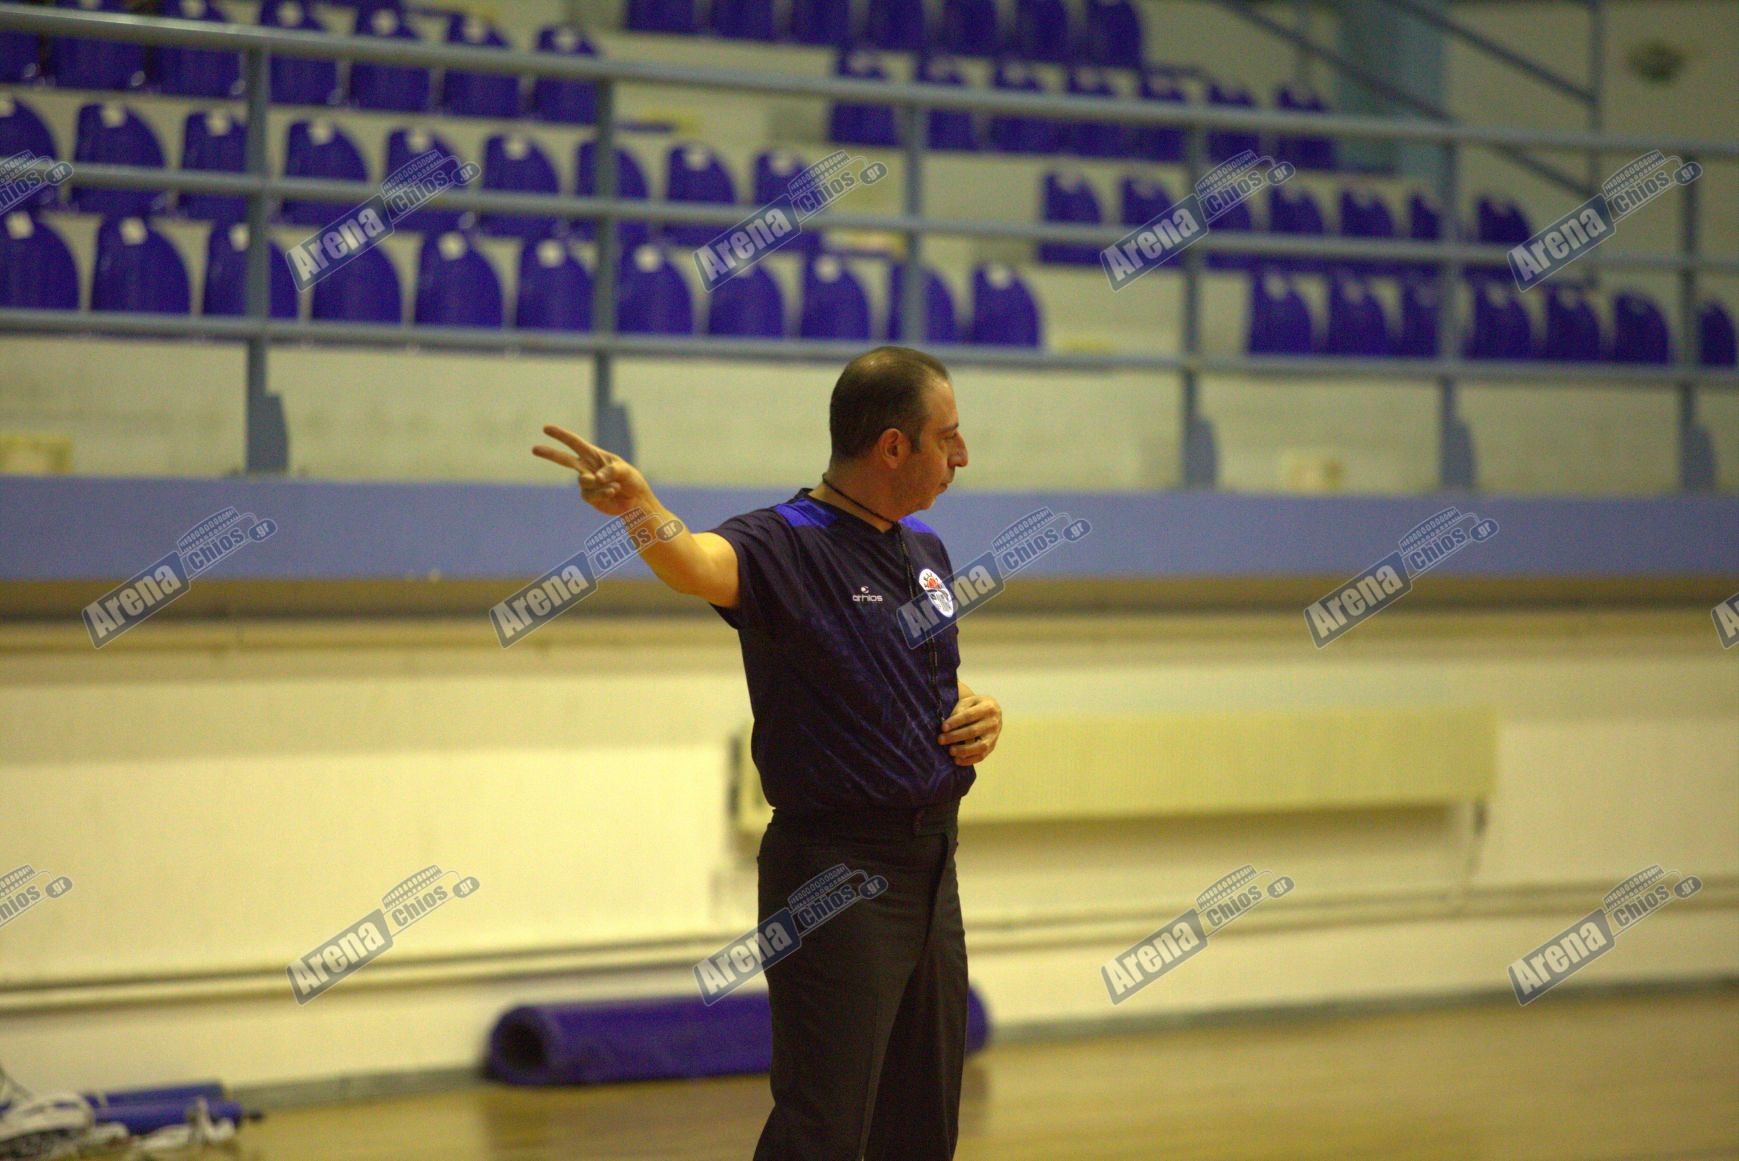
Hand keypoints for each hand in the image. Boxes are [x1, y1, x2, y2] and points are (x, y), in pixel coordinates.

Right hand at [533, 424, 651, 518]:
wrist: (635, 501)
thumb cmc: (631, 480)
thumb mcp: (625, 471)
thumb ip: (611, 471)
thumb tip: (595, 478)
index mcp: (594, 455)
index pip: (574, 443)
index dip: (561, 435)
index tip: (546, 428)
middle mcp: (587, 467)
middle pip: (564, 459)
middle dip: (550, 453)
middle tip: (534, 448)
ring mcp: (587, 483)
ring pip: (583, 481)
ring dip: (600, 484)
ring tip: (615, 486)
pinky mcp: (589, 497)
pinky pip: (590, 494)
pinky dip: (602, 493)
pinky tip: (613, 492)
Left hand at [938, 694, 1000, 766]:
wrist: (993, 711)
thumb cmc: (976, 706)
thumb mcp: (968, 701)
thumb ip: (959, 710)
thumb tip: (948, 725)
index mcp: (987, 707)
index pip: (969, 715)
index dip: (955, 722)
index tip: (943, 727)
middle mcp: (993, 722)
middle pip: (973, 731)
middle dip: (955, 736)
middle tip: (941, 740)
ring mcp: (994, 736)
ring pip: (980, 746)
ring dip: (963, 750)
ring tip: (950, 751)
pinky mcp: (992, 746)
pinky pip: (981, 756)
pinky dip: (969, 760)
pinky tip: (957, 760)